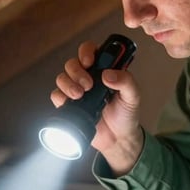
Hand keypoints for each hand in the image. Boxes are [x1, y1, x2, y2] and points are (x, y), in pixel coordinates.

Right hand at [51, 40, 143, 173]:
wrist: (118, 138)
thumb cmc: (126, 114)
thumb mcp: (133, 96)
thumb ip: (126, 82)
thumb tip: (108, 74)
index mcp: (103, 69)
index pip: (90, 50)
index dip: (86, 51)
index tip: (89, 61)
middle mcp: (88, 76)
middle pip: (72, 63)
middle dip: (77, 71)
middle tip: (88, 85)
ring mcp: (77, 90)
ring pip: (62, 77)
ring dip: (68, 84)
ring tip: (80, 96)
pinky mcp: (69, 105)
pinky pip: (56, 95)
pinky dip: (60, 97)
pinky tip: (70, 103)